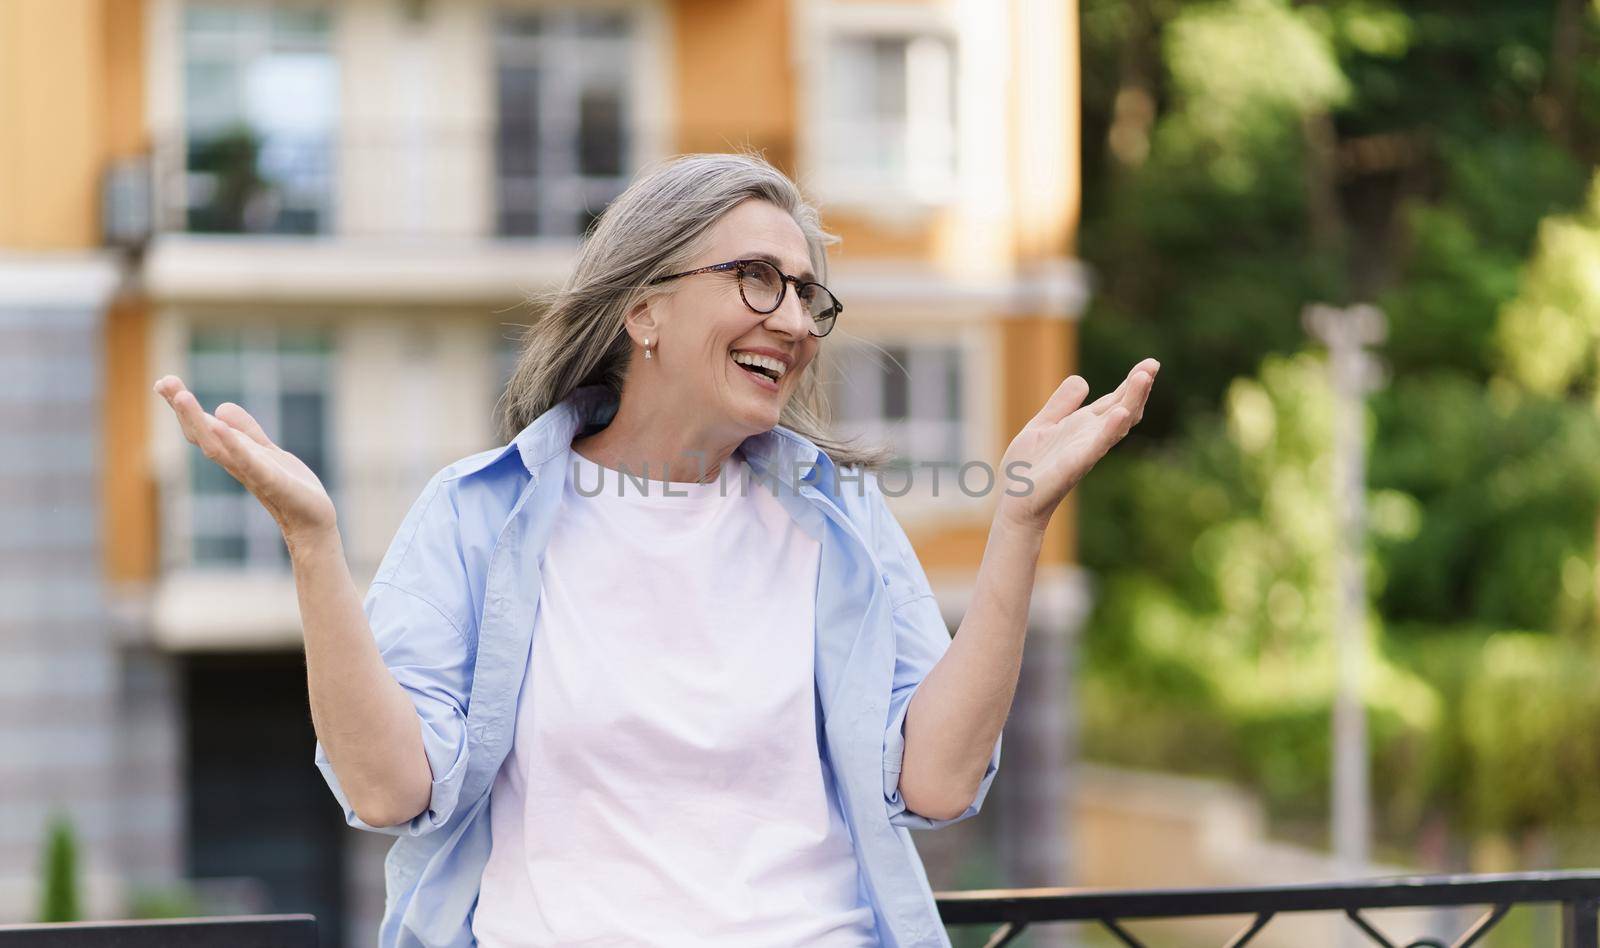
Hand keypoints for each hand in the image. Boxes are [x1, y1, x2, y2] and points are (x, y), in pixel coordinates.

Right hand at [153, 374, 337, 543]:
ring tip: (182, 396)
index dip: (183, 408)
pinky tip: (220, 426)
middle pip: (202, 435)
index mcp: (235, 454)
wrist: (313, 520)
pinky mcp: (271, 481)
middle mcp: (236, 463)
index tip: (163, 383)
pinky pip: (248, 463)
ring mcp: (251, 472)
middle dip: (183, 410)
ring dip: (197, 422)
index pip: (203, 428)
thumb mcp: (266, 451)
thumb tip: (221, 406)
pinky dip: (232, 445)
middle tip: (164, 382)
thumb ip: (246, 431)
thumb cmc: (289, 488)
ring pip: (216, 447)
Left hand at [994, 359, 1158, 533]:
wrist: (1014, 501)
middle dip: (1138, 388)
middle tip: (1153, 365)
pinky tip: (1120, 414)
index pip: (1114, 401)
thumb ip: (1061, 405)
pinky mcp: (1073, 465)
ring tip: (1143, 378)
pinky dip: (1109, 430)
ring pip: (1116, 424)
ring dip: (1131, 401)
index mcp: (1083, 427)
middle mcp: (1090, 438)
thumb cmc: (1029, 468)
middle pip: (1122, 409)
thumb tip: (1083, 380)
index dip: (1131, 383)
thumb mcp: (1043, 425)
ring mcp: (1085, 451)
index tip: (1150, 363)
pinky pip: (1096, 447)